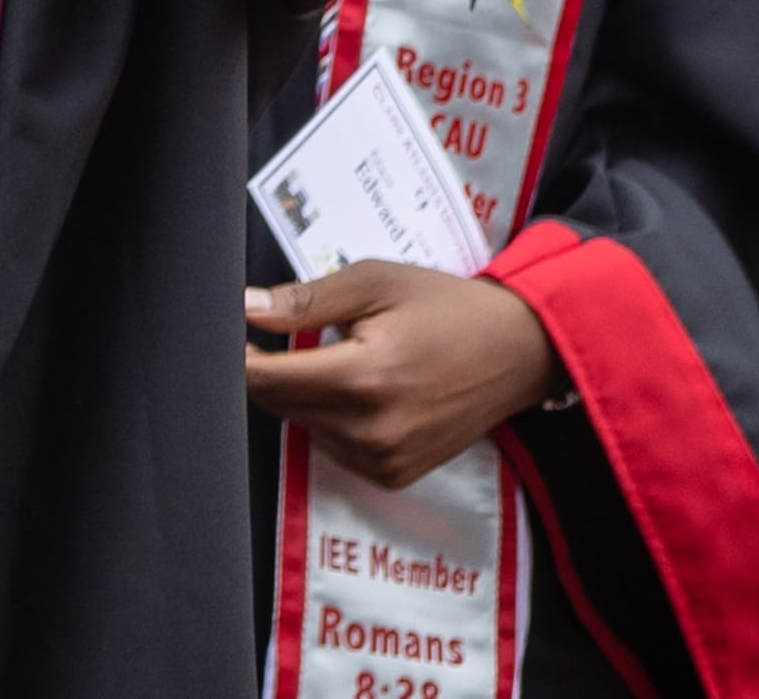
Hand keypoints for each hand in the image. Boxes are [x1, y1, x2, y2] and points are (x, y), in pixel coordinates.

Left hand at [243, 262, 562, 487]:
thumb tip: (245, 307)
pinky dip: (334, 421)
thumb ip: (305, 300)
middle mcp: (369, 430)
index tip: (242, 333)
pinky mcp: (393, 476)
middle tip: (300, 337)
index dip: (243, 355)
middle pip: (279, 405)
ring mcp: (383, 460)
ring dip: (306, 396)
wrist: (516, 351)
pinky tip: (366, 393)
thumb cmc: (444, 307)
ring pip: (304, 427)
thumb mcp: (374, 283)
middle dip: (275, 371)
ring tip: (348, 361)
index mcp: (362, 378)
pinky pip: (334, 449)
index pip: (266, 381)